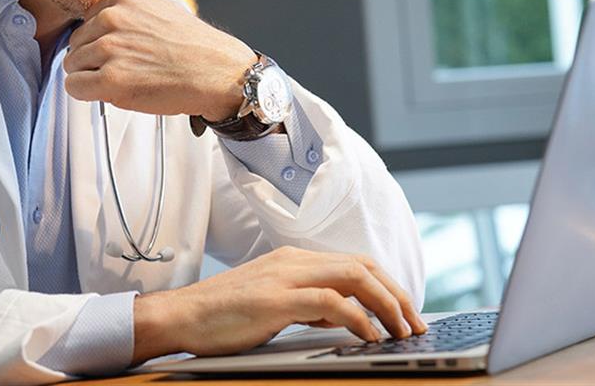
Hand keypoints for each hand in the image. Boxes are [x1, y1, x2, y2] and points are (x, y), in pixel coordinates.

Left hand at [63, 0, 255, 119]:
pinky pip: (74, 87)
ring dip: (92, 77)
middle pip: (76, 43)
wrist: (219, 72)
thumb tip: (103, 20)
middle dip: (93, 60)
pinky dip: (88, 94)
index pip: (87, 21)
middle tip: (123, 69)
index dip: (101, 41)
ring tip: (125, 80)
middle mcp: (112, 18)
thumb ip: (129, 11)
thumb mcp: (161, 8)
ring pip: (72, 66)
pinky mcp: (111, 78)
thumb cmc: (195, 47)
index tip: (118, 52)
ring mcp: (110, 48)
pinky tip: (112, 92)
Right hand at [131, 245, 426, 361]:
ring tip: (402, 330)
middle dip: (396, 294)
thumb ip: (305, 304)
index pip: (354, 263)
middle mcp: (293, 261)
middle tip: (415, 323)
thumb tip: (340, 317)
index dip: (386, 285)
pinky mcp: (275, 300)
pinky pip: (331, 302)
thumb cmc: (221, 317)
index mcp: (293, 260)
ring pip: (354, 277)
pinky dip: (358, 317)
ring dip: (386, 304)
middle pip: (362, 266)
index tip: (404, 311)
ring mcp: (284, 277)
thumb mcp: (271, 304)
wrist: (179, 316)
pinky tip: (370, 336)